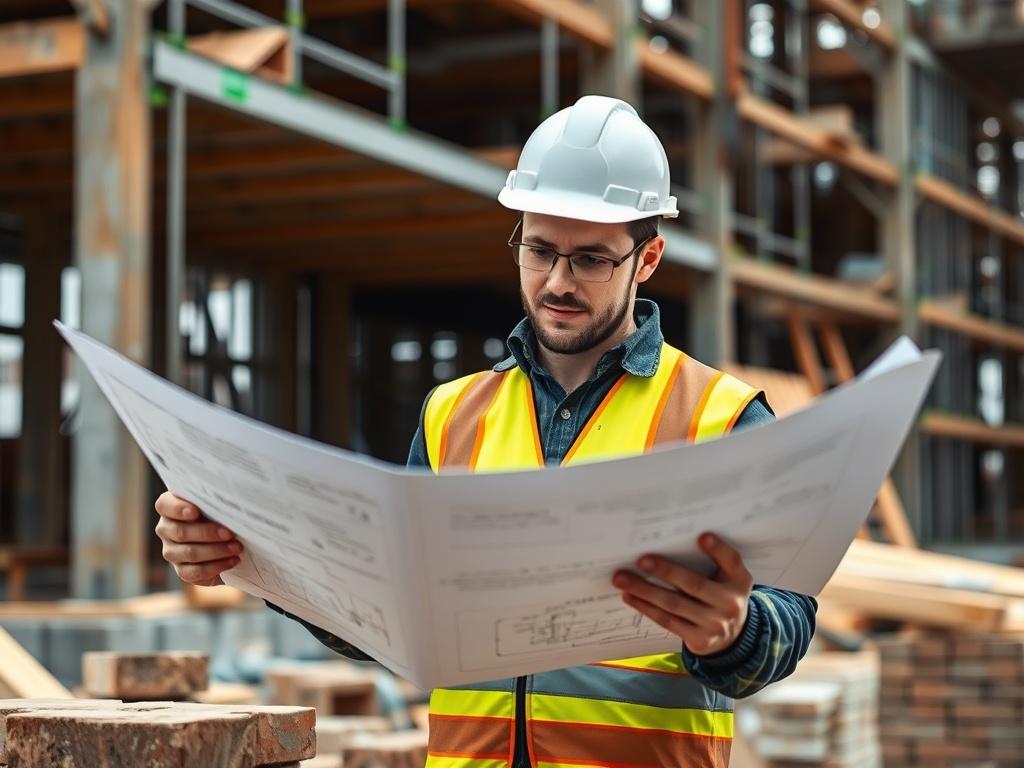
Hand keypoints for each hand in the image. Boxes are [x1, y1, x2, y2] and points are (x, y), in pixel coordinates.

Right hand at [154, 491, 242, 586]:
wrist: (229, 538)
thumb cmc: (221, 512)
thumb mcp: (217, 503)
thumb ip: (215, 500)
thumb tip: (230, 500)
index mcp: (170, 507)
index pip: (164, 505)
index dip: (177, 509)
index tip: (195, 511)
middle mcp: (166, 529)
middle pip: (180, 532)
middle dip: (208, 533)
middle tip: (230, 533)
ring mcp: (172, 551)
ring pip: (189, 553)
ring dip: (216, 551)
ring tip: (236, 548)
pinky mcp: (182, 570)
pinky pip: (194, 572)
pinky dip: (216, 567)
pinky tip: (233, 561)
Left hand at [612, 532, 752, 656]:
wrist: (734, 638)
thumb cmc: (721, 595)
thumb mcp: (727, 579)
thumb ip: (711, 562)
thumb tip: (668, 541)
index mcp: (739, 581)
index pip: (732, 561)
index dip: (718, 549)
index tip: (702, 536)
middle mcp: (730, 603)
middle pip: (693, 584)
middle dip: (666, 571)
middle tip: (641, 560)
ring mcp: (715, 625)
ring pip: (674, 604)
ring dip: (645, 590)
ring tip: (622, 579)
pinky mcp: (699, 640)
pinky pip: (667, 621)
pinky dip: (646, 607)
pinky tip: (629, 596)